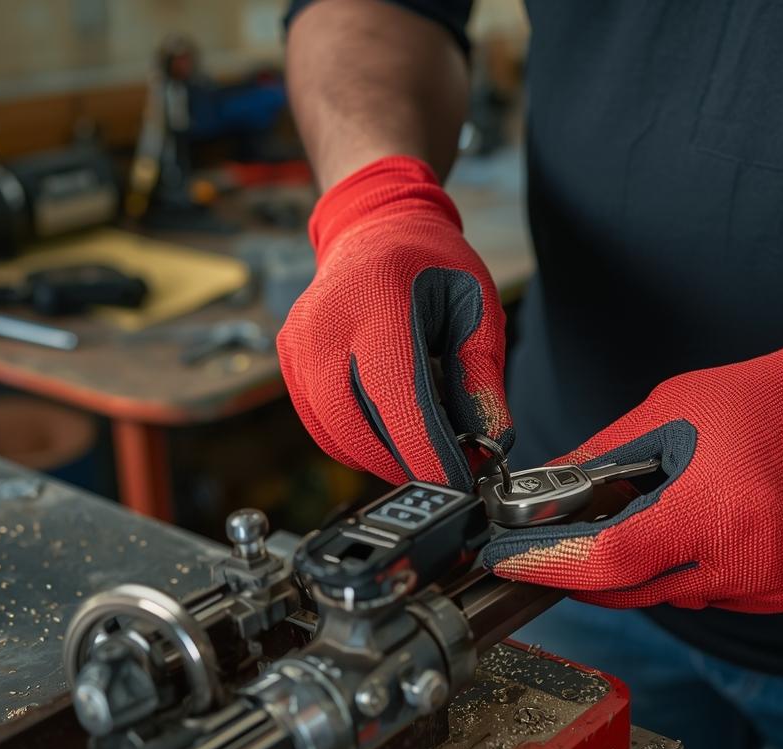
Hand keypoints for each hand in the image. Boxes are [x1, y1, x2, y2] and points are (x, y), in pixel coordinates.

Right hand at [278, 156, 512, 488]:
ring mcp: (298, 345)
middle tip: (448, 476)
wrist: (374, 229)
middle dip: (405, 462)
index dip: (425, 448)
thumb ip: (483, 378)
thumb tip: (493, 445)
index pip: (395, 392)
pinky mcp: (289, 364)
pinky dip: (358, 444)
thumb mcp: (477, 308)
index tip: (459, 483)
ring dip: (382, 458)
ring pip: (336, 433)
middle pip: (356, 423)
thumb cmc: (430, 265)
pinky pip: (322, 425)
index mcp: (377, 300)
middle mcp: (324, 324)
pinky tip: (392, 436)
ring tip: (425, 453)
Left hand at [480, 317, 782, 612]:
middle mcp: (745, 560)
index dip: (550, 564)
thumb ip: (599, 459)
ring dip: (639, 567)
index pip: (609, 561)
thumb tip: (537, 491)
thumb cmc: (759, 400)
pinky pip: (707, 596)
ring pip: (667, 597)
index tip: (508, 559)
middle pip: (631, 590)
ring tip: (647, 514)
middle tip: (552, 540)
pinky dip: (686, 571)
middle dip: (585, 567)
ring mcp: (768, 585)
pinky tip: (698, 529)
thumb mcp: (667, 413)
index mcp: (714, 509)